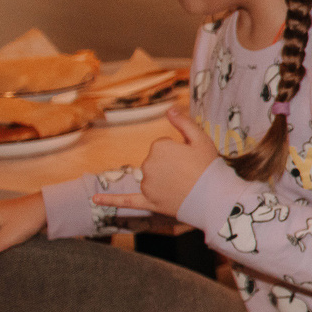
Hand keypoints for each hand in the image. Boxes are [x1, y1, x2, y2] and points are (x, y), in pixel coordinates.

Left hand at [93, 104, 221, 217]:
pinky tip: (95, 199)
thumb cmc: (210, 167)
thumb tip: (169, 109)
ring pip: (150, 178)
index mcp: (158, 147)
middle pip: (155, 161)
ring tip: (183, 186)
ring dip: (163, 180)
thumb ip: (183, 122)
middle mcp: (148, 165)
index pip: (162, 145)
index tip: (190, 159)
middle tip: (189, 173)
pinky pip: (125, 201)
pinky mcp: (147, 202)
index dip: (178, 151)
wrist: (215, 198)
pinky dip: (110, 201)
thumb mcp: (201, 139)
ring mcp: (147, 185)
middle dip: (169, 165)